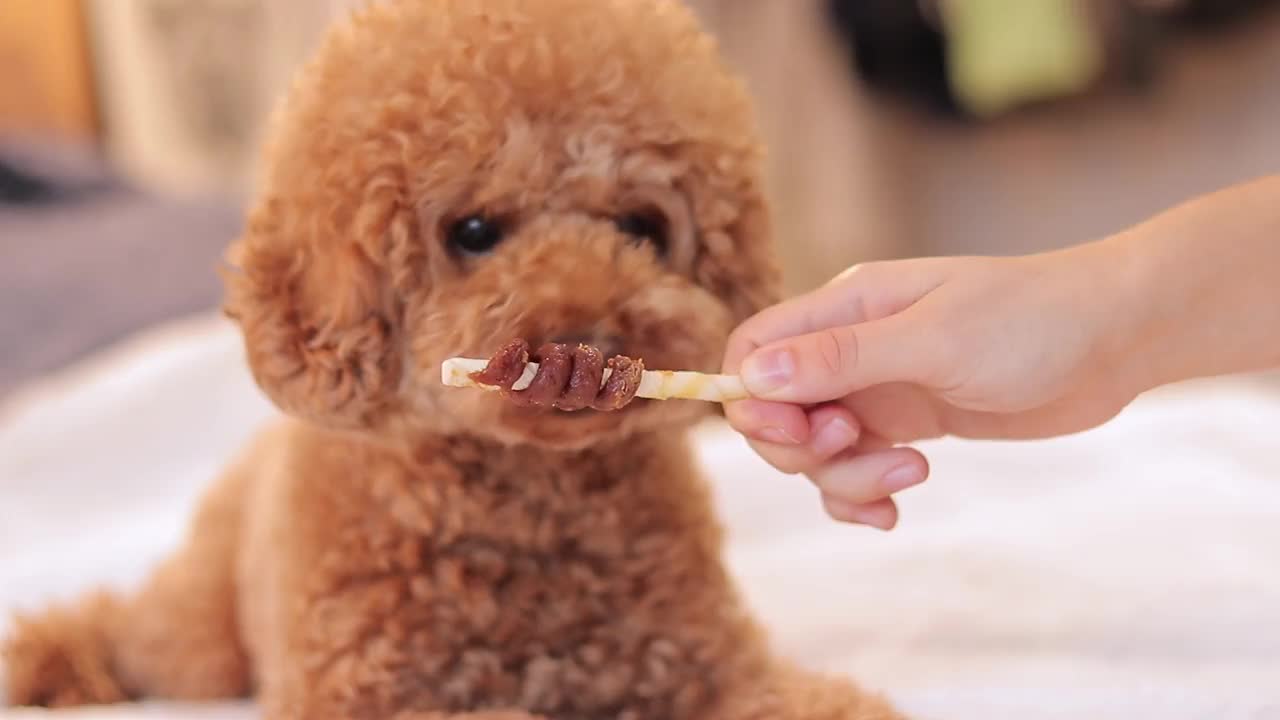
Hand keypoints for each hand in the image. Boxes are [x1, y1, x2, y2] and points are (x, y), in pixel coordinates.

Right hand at [722, 243, 1141, 529]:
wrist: (1117, 339)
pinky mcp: (910, 425)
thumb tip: (751, 379)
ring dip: (847, 478)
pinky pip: (858, 470)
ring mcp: (880, 389)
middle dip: (804, 446)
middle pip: (776, 410)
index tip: (794, 431)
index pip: (754, 348)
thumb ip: (840, 359)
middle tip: (861, 444)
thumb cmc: (1031, 322)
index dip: (751, 398)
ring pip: (818, 450)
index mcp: (845, 307)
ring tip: (912, 476)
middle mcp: (852, 348)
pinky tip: (897, 509)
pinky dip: (864, 496)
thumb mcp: (933, 341)